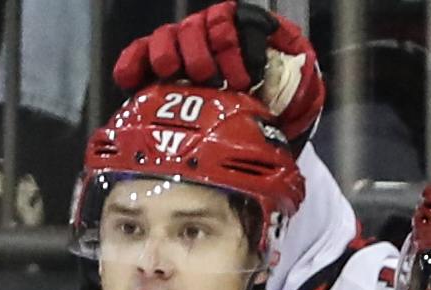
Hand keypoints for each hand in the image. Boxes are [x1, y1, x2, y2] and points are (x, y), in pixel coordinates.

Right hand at [112, 3, 325, 141]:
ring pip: (168, 36)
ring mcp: (181, 45)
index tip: (244, 79)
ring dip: (171, 55)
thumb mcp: (297, 90)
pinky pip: (138, 54)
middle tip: (212, 81)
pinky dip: (132, 64)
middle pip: (197, 28)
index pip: (232, 22)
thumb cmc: (274, 104)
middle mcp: (208, 33)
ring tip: (177, 76)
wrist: (250, 125)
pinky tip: (128, 80)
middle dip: (204, 54)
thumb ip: (301, 75)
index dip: (236, 47)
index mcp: (241, 30)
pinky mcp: (155, 64)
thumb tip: (299, 61)